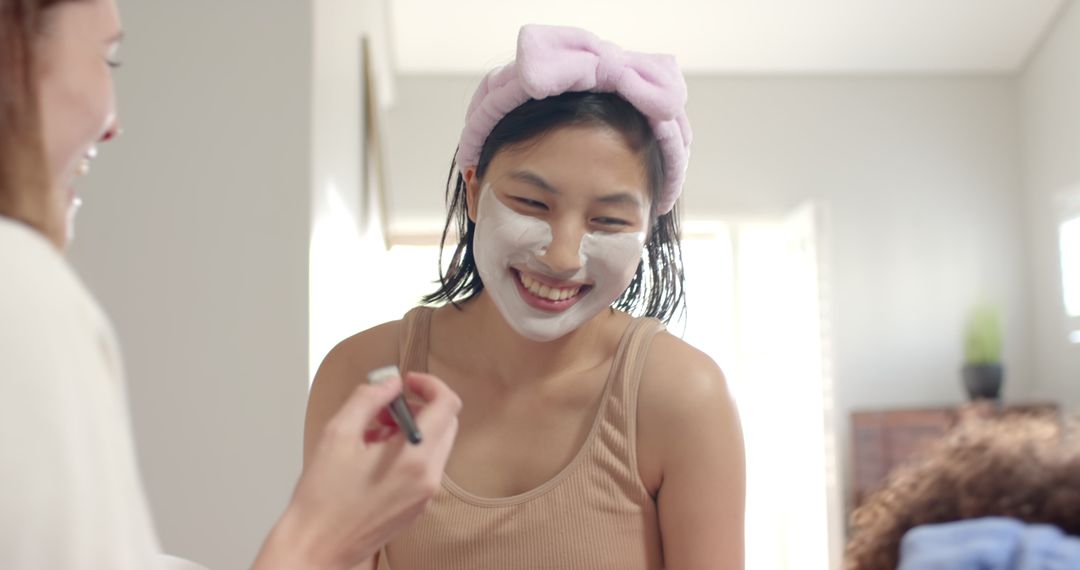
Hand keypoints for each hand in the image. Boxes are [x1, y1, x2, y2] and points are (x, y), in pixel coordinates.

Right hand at [254, 372, 460, 569]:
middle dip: (419, 407)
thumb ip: (368, 399)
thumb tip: (391, 382)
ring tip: (373, 434)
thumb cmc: (322, 497)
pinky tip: (374, 457)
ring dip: (413, 429)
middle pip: (446, 424)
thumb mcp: (338, 434)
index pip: (447, 405)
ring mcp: (425, 495)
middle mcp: (428, 478)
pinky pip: (426, 467)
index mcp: (414, 458)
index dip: (430, 384)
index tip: (407, 382)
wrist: (316, 546)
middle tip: (384, 408)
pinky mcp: (417, 507)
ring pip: (436, 445)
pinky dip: (409, 451)